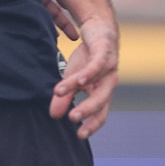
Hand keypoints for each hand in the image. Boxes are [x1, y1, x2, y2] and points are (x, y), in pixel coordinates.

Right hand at [50, 16, 117, 138]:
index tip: (80, 136)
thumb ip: (64, 97)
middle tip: (72, 118)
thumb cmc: (88, 57)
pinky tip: (80, 78)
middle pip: (102, 101)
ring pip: (100, 85)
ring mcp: (109, 68)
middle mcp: (109, 83)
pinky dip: (89, 72)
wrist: (100, 29)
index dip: (92, 124)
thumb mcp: (72, 78)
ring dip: (82, 89)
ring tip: (61, 94)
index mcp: (101, 91)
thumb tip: (54, 115)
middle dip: (87, 110)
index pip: (100, 113)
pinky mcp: (106, 53)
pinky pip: (97, 66)